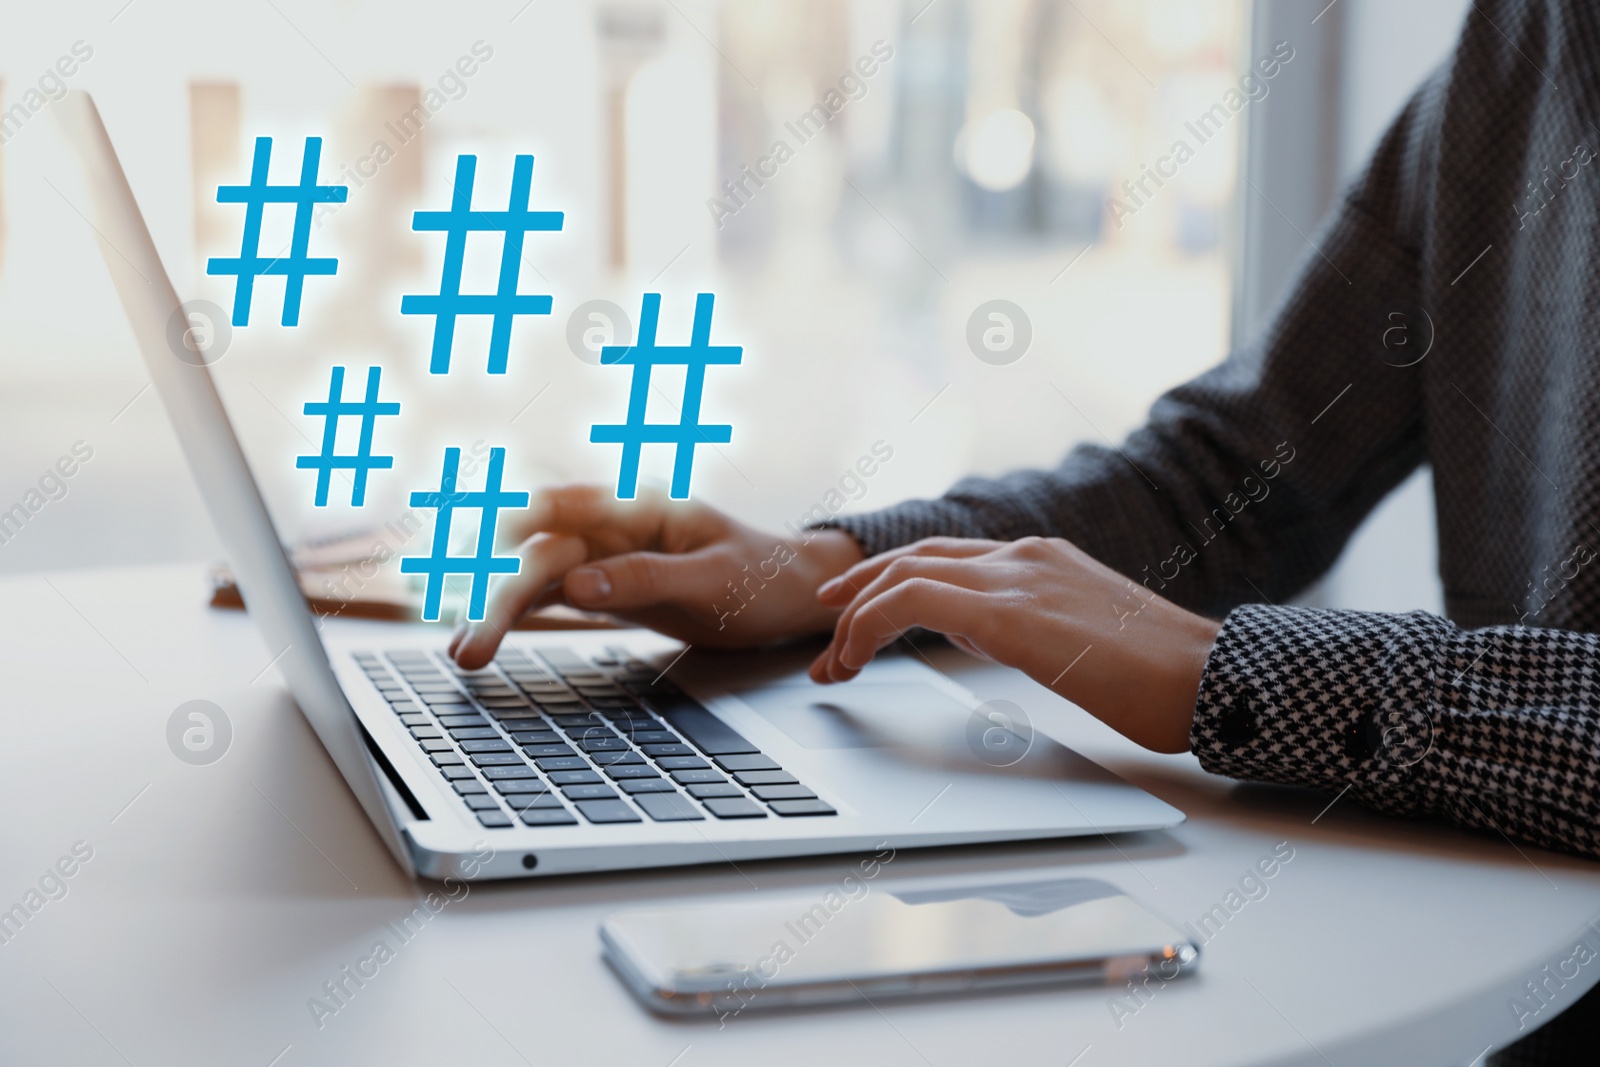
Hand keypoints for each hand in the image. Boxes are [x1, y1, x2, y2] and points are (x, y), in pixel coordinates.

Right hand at [449, 485, 864, 667]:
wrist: (789, 593)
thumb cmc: (761, 577)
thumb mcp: (713, 581)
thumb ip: (646, 579)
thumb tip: (578, 585)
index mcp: (637, 505)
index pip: (557, 507)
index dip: (504, 528)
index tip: (468, 558)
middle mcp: (610, 524)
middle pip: (536, 553)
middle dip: (496, 594)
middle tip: (468, 643)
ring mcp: (601, 554)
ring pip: (532, 577)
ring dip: (494, 611)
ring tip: (464, 654)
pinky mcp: (601, 586)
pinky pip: (547, 596)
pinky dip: (513, 617)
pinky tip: (481, 640)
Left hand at [809, 536, 1220, 752]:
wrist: (1213, 680)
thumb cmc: (1161, 677)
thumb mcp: (1079, 638)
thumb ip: (1024, 621)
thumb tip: (976, 630)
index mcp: (1042, 558)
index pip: (945, 556)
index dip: (890, 581)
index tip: (856, 615)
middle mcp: (1024, 555)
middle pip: (914, 559)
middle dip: (858, 594)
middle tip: (825, 630)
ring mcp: (1018, 577)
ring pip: (904, 575)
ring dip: (854, 619)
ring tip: (832, 663)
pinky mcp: (1012, 613)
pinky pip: (914, 602)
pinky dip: (869, 625)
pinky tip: (855, 659)